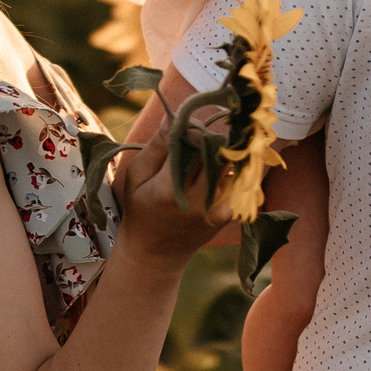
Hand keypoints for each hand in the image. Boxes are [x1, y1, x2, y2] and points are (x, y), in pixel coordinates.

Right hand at [106, 131, 224, 268]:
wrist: (155, 254)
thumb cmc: (140, 209)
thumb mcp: (136, 176)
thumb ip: (156, 146)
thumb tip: (173, 117)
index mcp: (170, 188)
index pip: (193, 141)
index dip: (191, 129)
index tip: (182, 128)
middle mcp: (198, 199)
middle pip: (217, 150)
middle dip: (207, 138)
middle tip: (194, 139)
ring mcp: (217, 208)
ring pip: (229, 163)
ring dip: (218, 154)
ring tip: (200, 158)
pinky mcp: (228, 214)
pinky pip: (235, 179)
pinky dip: (225, 171)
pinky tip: (209, 175)